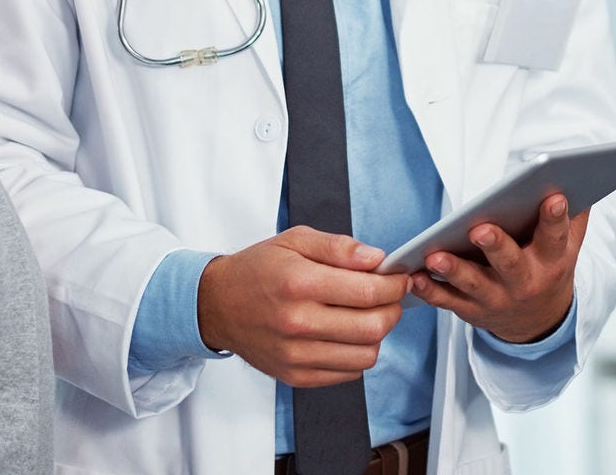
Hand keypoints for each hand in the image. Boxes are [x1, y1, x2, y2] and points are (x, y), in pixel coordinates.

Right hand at [197, 226, 408, 387]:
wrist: (216, 305)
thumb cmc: (257, 270)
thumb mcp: (295, 240)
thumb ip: (340, 247)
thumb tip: (376, 259)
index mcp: (300, 283)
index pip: (369, 291)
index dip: (395, 284)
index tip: (398, 278)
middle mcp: (298, 323)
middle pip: (373, 327)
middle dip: (393, 309)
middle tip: (389, 297)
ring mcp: (296, 354)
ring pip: (365, 355)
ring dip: (377, 334)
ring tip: (367, 315)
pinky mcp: (295, 375)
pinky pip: (347, 373)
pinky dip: (357, 354)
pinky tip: (346, 334)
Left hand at [409, 194, 587, 343]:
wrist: (538, 322)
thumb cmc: (548, 269)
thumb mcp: (568, 247)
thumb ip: (573, 215)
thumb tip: (580, 173)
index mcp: (552, 262)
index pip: (556, 237)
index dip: (555, 218)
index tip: (554, 197)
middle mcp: (526, 283)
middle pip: (511, 264)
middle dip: (496, 246)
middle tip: (480, 229)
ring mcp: (497, 299)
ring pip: (474, 285)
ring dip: (454, 271)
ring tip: (435, 256)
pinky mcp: (472, 311)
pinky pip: (448, 302)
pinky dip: (431, 291)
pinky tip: (416, 277)